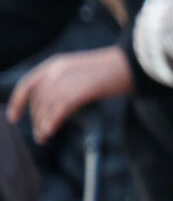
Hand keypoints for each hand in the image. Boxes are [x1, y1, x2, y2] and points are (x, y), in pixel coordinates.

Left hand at [7, 46, 133, 142]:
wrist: (132, 63)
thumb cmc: (113, 69)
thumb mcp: (81, 71)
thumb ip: (65, 82)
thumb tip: (55, 104)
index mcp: (56, 63)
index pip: (27, 84)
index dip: (17, 102)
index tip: (13, 117)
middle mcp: (57, 71)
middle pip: (37, 99)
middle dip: (34, 118)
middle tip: (39, 133)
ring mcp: (67, 80)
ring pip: (46, 107)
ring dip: (42, 124)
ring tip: (43, 137)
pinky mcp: (78, 91)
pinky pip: (58, 111)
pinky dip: (51, 123)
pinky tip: (50, 132)